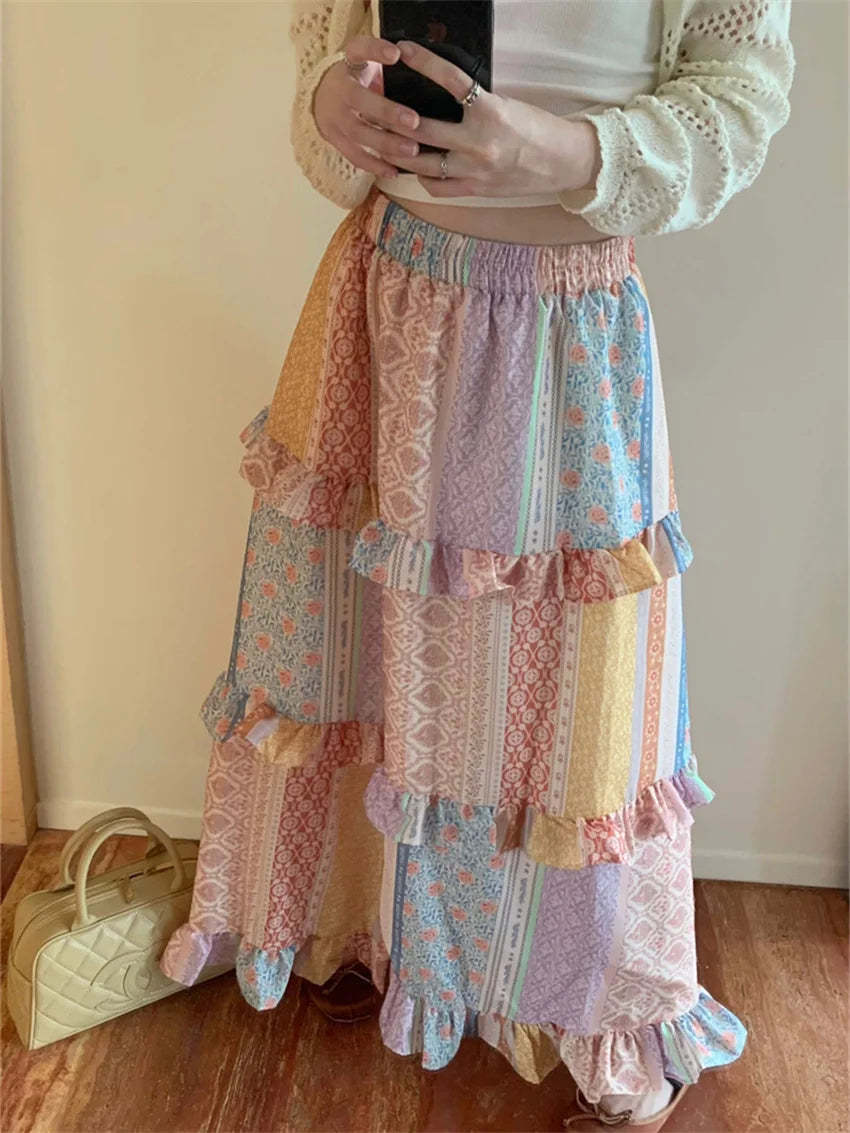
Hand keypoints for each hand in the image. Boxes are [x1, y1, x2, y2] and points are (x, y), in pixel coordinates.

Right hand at [312, 35, 422, 177]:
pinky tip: (395, 171)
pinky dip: (375, 165)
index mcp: (348, 63)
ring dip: (386, 142)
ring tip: (412, 150)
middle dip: (387, 112)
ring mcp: (334, 116)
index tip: (396, 54)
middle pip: (360, 100)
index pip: (359, 51)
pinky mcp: (334, 139)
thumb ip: (388, 65)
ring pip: (359, 132)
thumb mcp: (369, 62)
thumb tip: (430, 69)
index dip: (375, 51)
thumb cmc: (360, 78)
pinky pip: (354, 155)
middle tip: (414, 121)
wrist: (321, 97)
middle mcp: (338, 89)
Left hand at [386, 40, 601, 198]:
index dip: (424, 63)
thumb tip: (442, 96)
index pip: (450, 81)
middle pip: (421, 129)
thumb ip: (475, 105)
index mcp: (491, 112)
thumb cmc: (537, 130)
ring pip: (422, 163)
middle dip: (393, 118)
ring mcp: (474, 170)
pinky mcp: (475, 189)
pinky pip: (437, 187)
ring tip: (384, 141)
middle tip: (376, 108)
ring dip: (400, 152)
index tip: (404, 50)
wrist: (563, 162)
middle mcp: (479, 142)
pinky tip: (416, 168)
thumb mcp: (507, 107)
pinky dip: (423, 177)